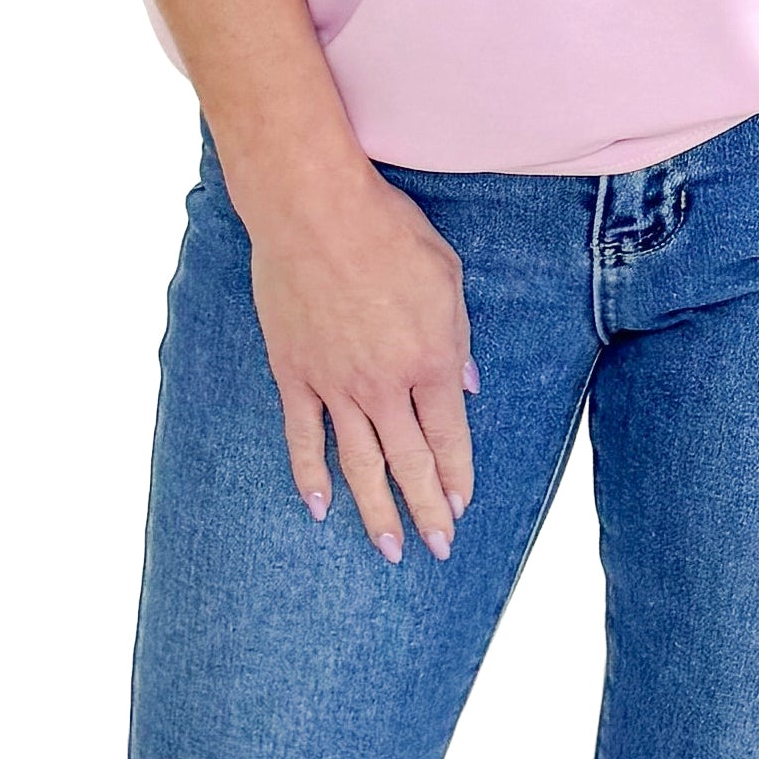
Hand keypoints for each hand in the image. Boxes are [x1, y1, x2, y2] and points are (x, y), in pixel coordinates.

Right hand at [242, 165, 477, 563]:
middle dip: (428, 511)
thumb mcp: (446, 276)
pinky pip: (303, 435)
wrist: (314, 209)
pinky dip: (310, 474)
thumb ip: (458, 336)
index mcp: (431, 359)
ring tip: (389, 549)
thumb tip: (464, 385)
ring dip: (377, 511)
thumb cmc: (387, 230)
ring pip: (360, 463)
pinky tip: (319, 506)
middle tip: (437, 548)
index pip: (449, 436)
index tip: (461, 505)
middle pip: (409, 462)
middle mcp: (385, 384)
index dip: (457, 476)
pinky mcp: (294, 373)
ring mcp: (335, 383)